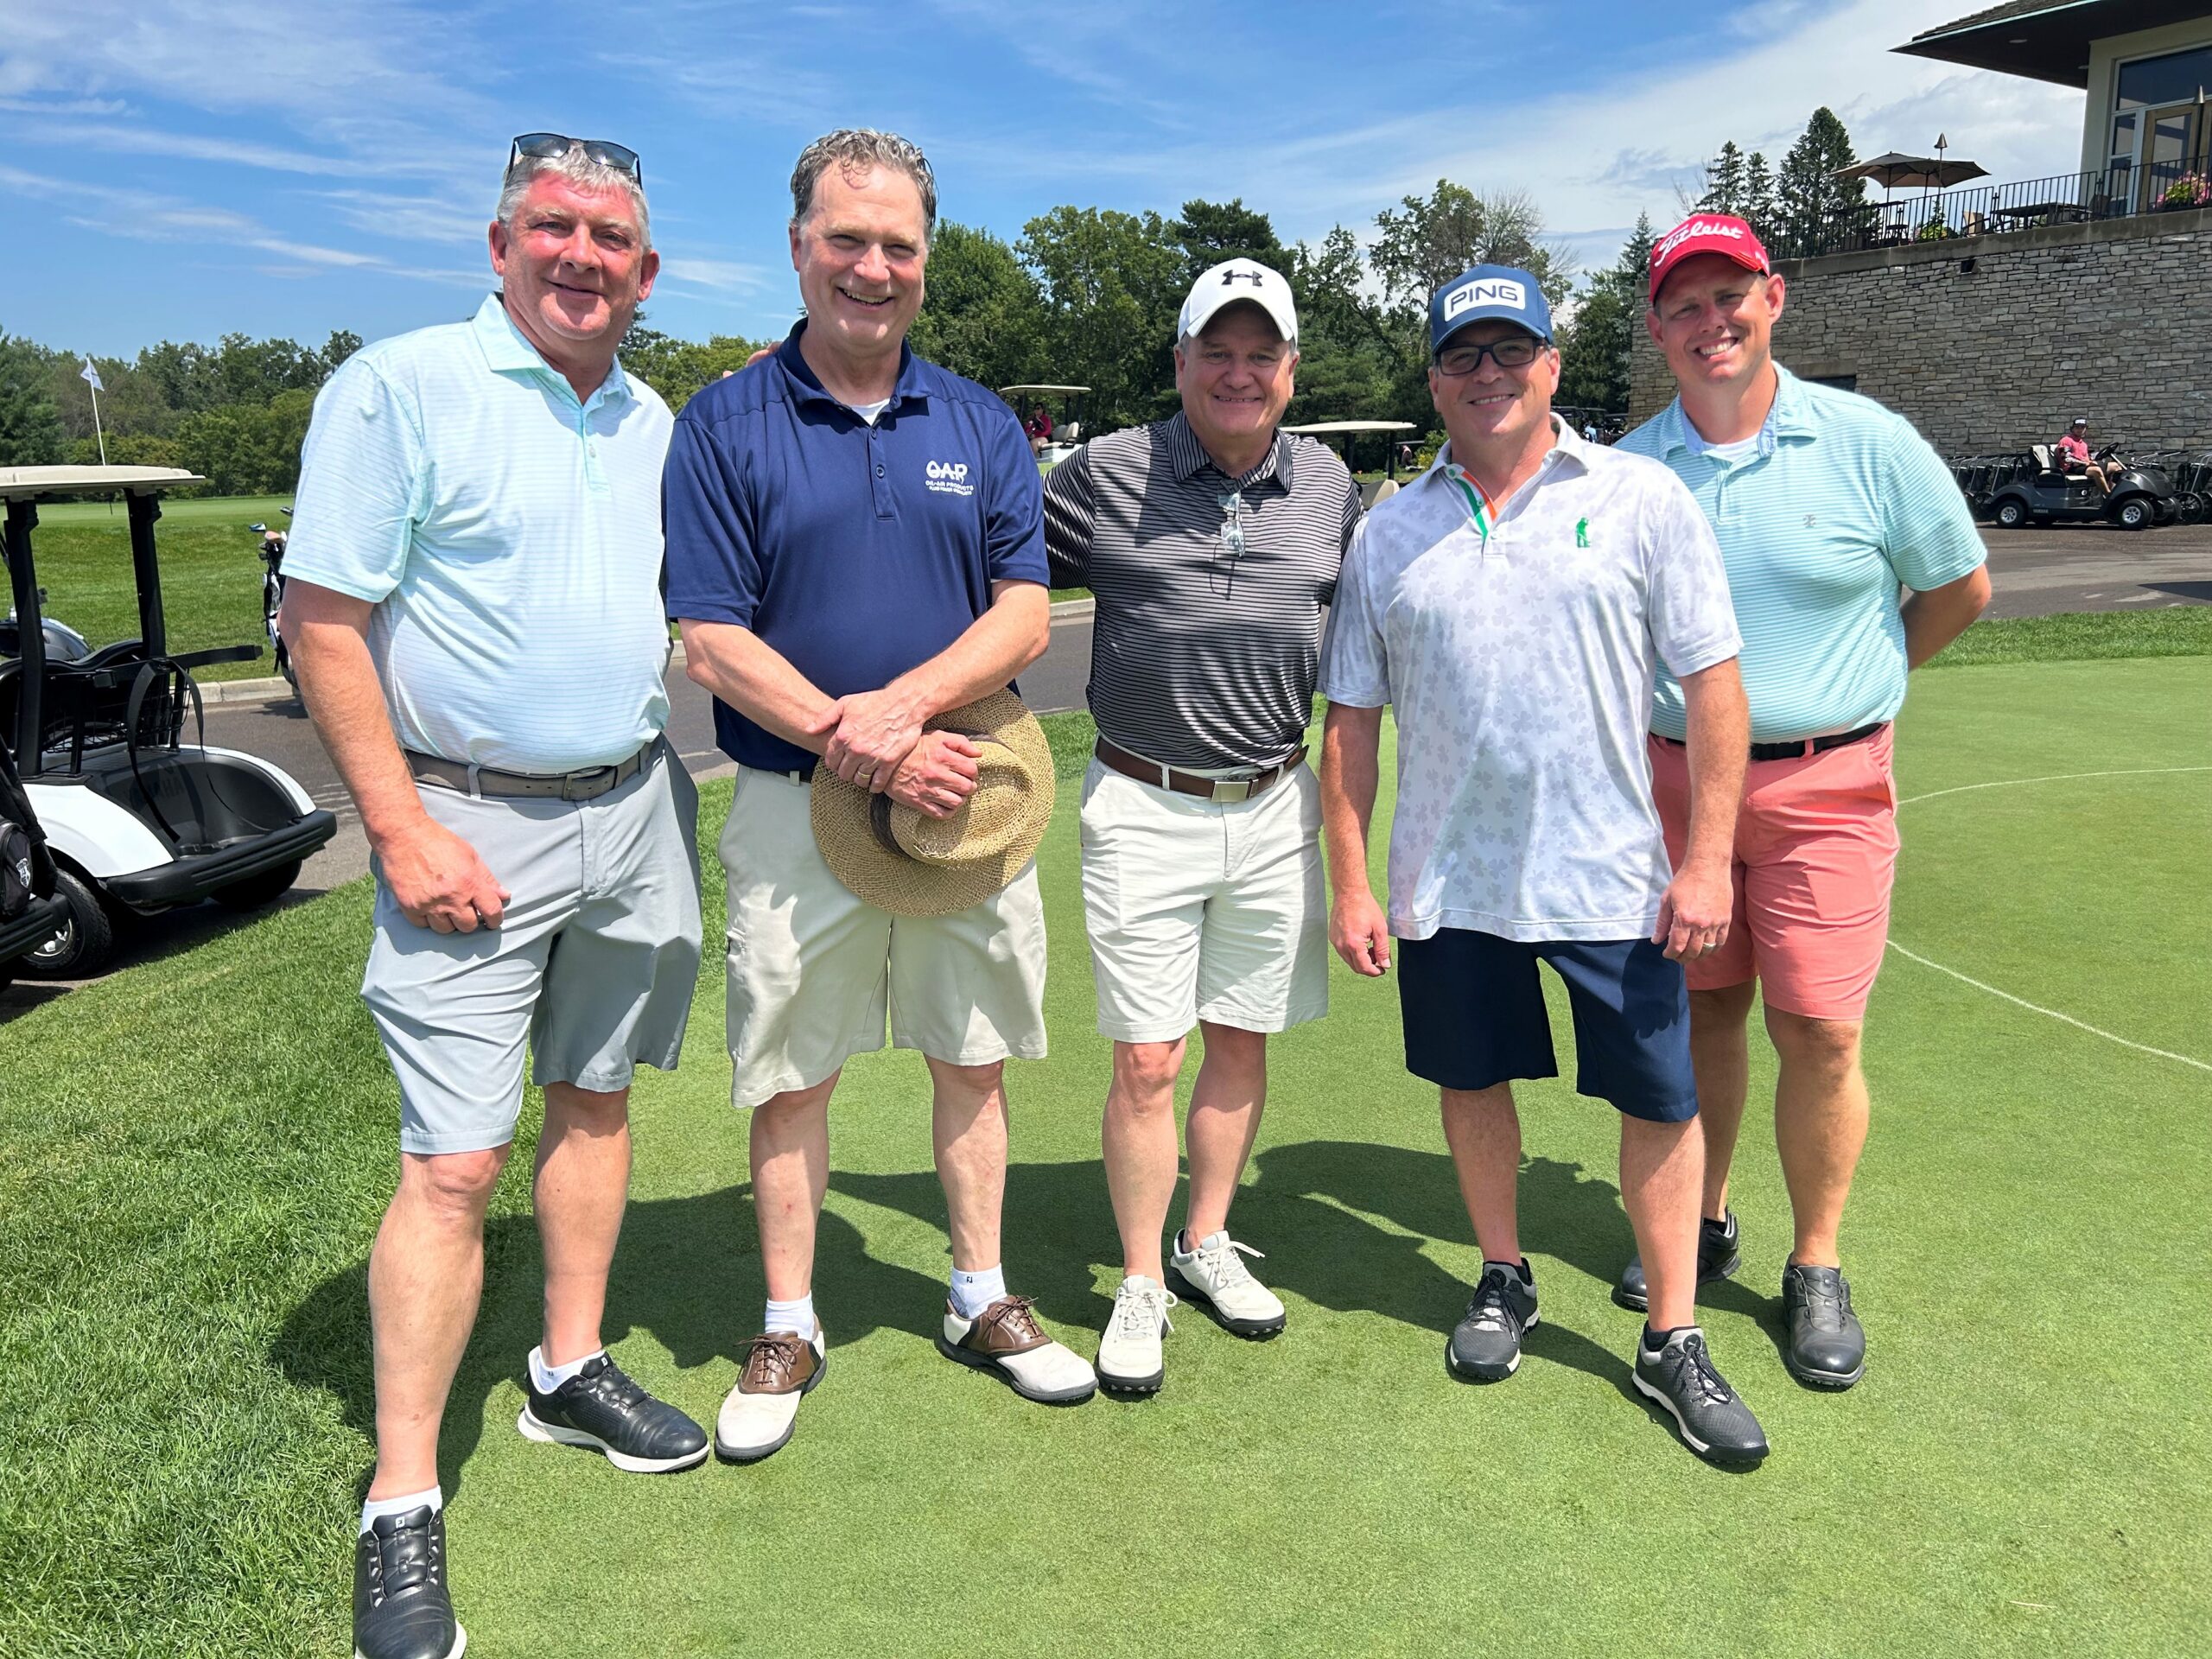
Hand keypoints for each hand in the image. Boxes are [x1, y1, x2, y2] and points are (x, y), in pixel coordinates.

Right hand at [376, 814, 509, 933]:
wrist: (403, 836)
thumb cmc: (439, 842)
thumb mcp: (469, 855)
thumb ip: (487, 878)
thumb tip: (504, 895)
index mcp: (469, 883)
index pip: (491, 912)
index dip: (495, 920)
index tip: (492, 921)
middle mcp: (450, 897)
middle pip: (468, 927)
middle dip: (469, 920)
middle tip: (465, 910)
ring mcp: (429, 904)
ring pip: (445, 930)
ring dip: (448, 922)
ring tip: (445, 907)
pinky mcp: (409, 906)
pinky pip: (423, 925)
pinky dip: (427, 919)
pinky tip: (429, 906)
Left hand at [824, 687, 925, 789]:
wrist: (903, 703)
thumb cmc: (875, 701)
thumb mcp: (846, 703)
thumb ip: (825, 718)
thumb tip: (809, 730)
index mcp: (843, 736)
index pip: (831, 760)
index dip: (834, 763)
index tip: (839, 762)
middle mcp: (856, 748)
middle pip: (843, 773)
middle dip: (846, 772)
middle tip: (851, 768)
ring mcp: (873, 757)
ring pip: (859, 780)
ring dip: (859, 779)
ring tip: (862, 774)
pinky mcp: (889, 762)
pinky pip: (878, 783)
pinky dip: (874, 786)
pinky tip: (874, 783)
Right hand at [884, 730, 983, 818]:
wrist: (886, 763)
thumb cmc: (913, 748)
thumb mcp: (936, 736)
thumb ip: (960, 742)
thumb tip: (978, 754)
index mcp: (942, 756)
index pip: (971, 769)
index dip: (973, 771)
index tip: (968, 772)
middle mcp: (937, 774)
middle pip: (967, 787)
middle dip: (969, 786)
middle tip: (964, 783)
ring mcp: (928, 790)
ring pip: (957, 802)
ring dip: (960, 799)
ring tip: (955, 793)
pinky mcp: (919, 802)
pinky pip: (942, 814)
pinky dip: (949, 811)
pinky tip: (947, 803)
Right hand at [1330, 888, 1392, 976]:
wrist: (1349, 893)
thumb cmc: (1364, 907)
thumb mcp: (1380, 929)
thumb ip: (1383, 949)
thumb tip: (1385, 964)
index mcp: (1353, 944)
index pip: (1364, 968)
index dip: (1375, 972)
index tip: (1382, 969)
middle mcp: (1341, 945)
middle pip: (1355, 967)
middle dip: (1368, 966)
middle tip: (1379, 958)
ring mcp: (1335, 942)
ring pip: (1349, 960)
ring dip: (1361, 959)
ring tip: (1371, 947)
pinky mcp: (1333, 937)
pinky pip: (1343, 952)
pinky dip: (1353, 952)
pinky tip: (1362, 942)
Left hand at [1654, 858, 1731, 962]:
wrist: (1708, 867)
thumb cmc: (1685, 880)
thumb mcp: (1667, 899)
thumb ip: (1661, 922)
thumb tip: (1656, 941)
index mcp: (1684, 919)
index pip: (1677, 947)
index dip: (1670, 954)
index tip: (1666, 954)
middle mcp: (1701, 924)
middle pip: (1693, 952)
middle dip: (1683, 958)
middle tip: (1677, 957)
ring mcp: (1716, 923)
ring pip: (1707, 949)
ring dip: (1698, 956)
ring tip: (1690, 954)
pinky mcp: (1726, 920)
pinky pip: (1721, 941)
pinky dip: (1713, 948)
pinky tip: (1706, 948)